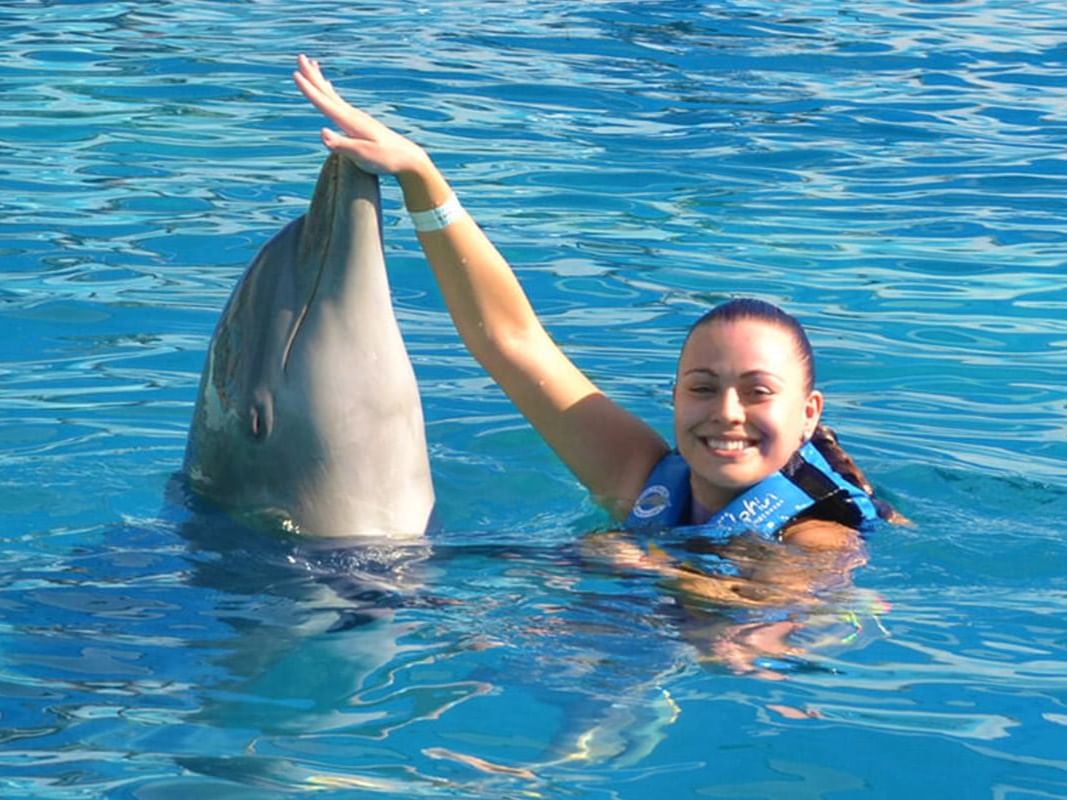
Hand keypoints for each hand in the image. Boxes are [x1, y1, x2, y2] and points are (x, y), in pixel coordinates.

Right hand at [292, 54, 427, 176]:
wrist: (408, 160)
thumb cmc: (386, 160)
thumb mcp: (363, 155)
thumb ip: (341, 144)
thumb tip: (321, 132)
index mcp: (350, 122)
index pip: (325, 103)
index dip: (309, 89)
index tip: (295, 74)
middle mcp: (352, 115)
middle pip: (327, 92)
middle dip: (312, 76)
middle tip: (300, 57)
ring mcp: (356, 117)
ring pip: (332, 94)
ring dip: (320, 80)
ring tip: (312, 65)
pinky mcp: (360, 122)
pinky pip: (339, 102)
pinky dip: (331, 91)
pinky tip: (329, 86)